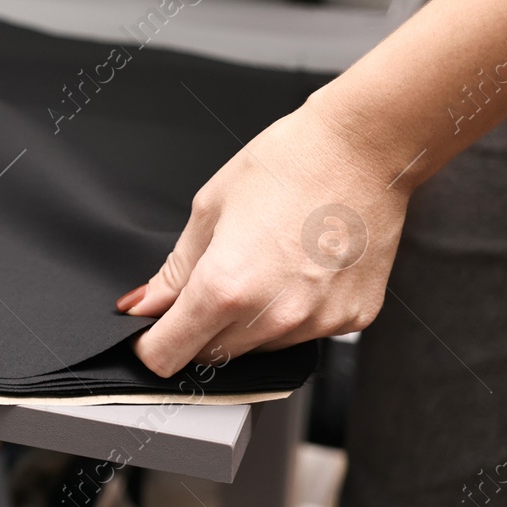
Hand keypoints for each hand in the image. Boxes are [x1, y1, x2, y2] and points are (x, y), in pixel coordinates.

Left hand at [117, 98, 407, 376]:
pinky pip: (303, 334)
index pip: (169, 354)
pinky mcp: (352, 320)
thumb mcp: (208, 211)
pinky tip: (296, 269)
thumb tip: (144, 305)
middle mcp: (274, 317)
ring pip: (258, 347)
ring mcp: (317, 323)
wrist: (362, 149)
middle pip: (212, 356)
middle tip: (207, 281)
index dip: (150, 346)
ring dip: (244, 323)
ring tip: (262, 263)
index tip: (148, 333)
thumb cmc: (286, 165)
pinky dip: (289, 314)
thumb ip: (174, 271)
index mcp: (225, 288)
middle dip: (196, 331)